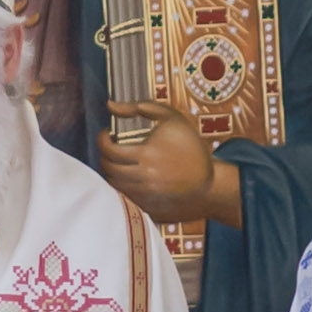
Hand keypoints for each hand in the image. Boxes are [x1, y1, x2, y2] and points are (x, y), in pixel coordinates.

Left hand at [96, 107, 223, 232]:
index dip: (102, 140)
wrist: (209, 181)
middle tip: (111, 148)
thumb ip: (139, 108)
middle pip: (108, 168)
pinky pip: (124, 196)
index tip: (106, 135)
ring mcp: (145, 194)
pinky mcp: (147, 207)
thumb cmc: (191, 147)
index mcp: (147, 155)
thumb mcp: (172, 119)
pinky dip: (122, 185)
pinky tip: (131, 175)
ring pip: (113, 184)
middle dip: (105, 155)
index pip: (108, 150)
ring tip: (121, 161)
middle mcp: (144, 177)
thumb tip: (110, 104)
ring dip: (112, 171)